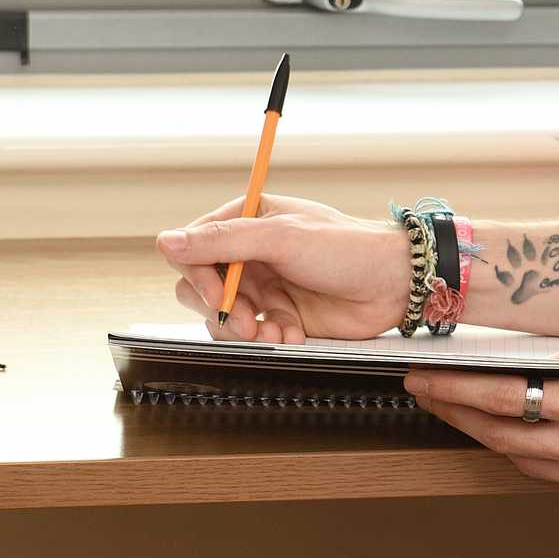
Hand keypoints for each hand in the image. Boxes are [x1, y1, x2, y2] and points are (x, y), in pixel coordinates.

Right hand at [156, 193, 410, 342]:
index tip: (220, 296)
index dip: (199, 275)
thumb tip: (165, 241)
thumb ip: (224, 241)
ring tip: (278, 330)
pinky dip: (269, 337)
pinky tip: (294, 333)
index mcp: (246, 220)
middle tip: (247, 323)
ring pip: (222, 314)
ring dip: (246, 328)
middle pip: (199, 285)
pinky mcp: (278, 314)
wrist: (394, 284)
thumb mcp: (283, 237)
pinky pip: (251, 332)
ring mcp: (262, 285)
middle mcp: (249, 253)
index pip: (192, 247)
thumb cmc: (348, 248)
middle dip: (221, 309)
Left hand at [405, 341, 558, 513]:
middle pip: (502, 436)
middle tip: (424, 394)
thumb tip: (546, 361)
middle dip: (456, 414)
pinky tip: (521, 438)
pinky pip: (557, 476)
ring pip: (523, 461)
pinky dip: (531, 456)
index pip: (507, 397)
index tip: (425, 377)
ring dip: (487, 438)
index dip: (457, 389)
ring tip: (462, 414)